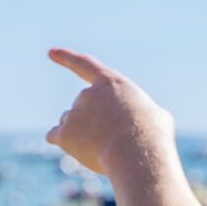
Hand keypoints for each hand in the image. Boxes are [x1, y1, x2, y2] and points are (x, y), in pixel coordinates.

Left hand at [45, 47, 177, 179]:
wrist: (137, 152)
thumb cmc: (152, 134)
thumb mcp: (156, 115)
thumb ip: (139, 113)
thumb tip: (137, 123)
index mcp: (111, 83)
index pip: (84, 65)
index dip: (66, 58)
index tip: (51, 52)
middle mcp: (88, 94)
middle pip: (81, 105)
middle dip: (92, 119)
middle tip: (115, 138)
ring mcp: (74, 113)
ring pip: (69, 122)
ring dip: (80, 132)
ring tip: (103, 147)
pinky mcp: (64, 134)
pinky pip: (55, 136)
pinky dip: (64, 142)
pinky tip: (79, 150)